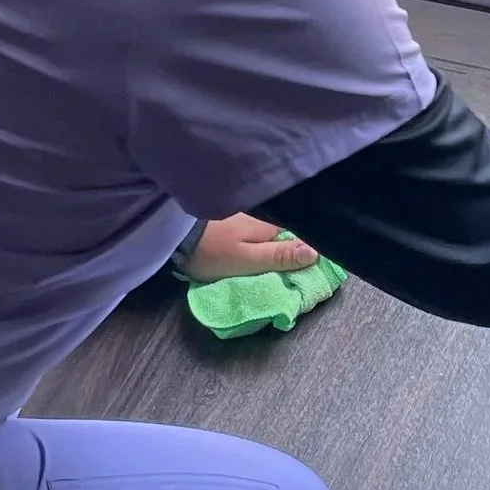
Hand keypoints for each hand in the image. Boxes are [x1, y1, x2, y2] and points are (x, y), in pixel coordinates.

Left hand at [186, 214, 319, 280]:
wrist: (173, 233)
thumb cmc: (211, 250)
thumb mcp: (247, 260)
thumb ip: (279, 257)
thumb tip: (316, 252)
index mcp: (272, 226)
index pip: (302, 239)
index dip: (308, 255)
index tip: (311, 273)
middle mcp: (264, 217)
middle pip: (288, 235)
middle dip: (294, 251)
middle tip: (295, 273)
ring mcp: (248, 216)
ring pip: (272, 233)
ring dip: (277, 247)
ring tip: (277, 265)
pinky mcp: (233, 219)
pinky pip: (257, 231)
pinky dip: (261, 242)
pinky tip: (258, 251)